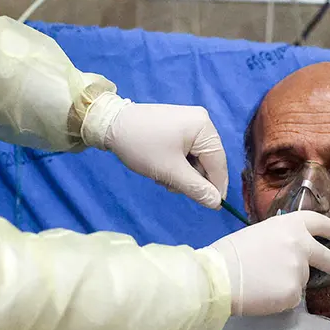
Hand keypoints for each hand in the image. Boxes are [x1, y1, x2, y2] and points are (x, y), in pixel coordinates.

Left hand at [82, 96, 227, 208]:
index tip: (214, 207)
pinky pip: (186, 151)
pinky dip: (176, 163)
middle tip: (171, 186)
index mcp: (204, 127)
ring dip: (182, 173)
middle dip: (191, 178)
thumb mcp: (170, 171)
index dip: (216, 187)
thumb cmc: (142, 146)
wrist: (110, 124)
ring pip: (195, 158)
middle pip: (207, 161)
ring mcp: (189, 122)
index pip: (218, 163)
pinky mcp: (177, 126)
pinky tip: (161, 166)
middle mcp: (201, 121)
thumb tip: (217, 203)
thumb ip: (196, 188)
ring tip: (161, 176)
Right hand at [206, 212, 329, 315]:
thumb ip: (281, 239)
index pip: (318, 222)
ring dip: (290, 282)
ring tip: (263, 282)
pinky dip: (281, 298)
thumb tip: (287, 251)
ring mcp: (300, 271)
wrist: (219, 277)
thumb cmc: (230, 253)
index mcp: (290, 225)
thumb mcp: (260, 233)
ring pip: (302, 279)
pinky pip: (291, 297)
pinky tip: (263, 294)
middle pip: (326, 256)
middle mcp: (301, 245)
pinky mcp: (294, 293)